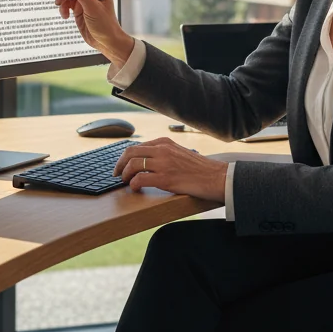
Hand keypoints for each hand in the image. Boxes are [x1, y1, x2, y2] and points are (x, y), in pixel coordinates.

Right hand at [55, 0, 133, 64]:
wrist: (107, 42)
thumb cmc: (105, 25)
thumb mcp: (92, 8)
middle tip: (58, 0)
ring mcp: (85, 1)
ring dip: (63, 1)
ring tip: (62, 11)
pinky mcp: (79, 9)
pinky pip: (67, 4)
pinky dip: (64, 9)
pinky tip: (65, 16)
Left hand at [113, 137, 227, 200]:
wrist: (215, 177)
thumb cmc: (199, 168)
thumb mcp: (179, 153)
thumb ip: (164, 153)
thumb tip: (145, 161)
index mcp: (165, 142)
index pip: (137, 146)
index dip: (125, 157)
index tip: (121, 166)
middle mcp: (162, 150)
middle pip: (130, 152)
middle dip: (119, 164)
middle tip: (117, 175)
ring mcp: (163, 163)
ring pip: (133, 165)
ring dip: (125, 175)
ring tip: (126, 182)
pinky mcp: (165, 178)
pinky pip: (140, 179)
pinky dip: (133, 185)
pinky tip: (135, 189)